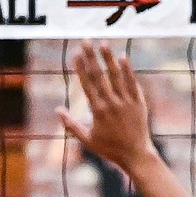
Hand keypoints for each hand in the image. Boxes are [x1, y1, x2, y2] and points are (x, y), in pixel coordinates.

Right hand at [57, 41, 156, 171]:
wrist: (135, 155)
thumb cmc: (109, 149)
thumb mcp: (87, 140)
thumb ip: (71, 124)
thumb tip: (57, 110)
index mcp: (98, 111)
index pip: (87, 84)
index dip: (81, 68)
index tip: (76, 54)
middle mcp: (111, 103)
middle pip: (99, 75)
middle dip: (92, 56)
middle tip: (86, 40)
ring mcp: (126, 102)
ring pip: (116, 76)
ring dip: (109, 58)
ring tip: (104, 43)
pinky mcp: (138, 102)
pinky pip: (132, 83)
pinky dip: (127, 70)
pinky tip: (123, 57)